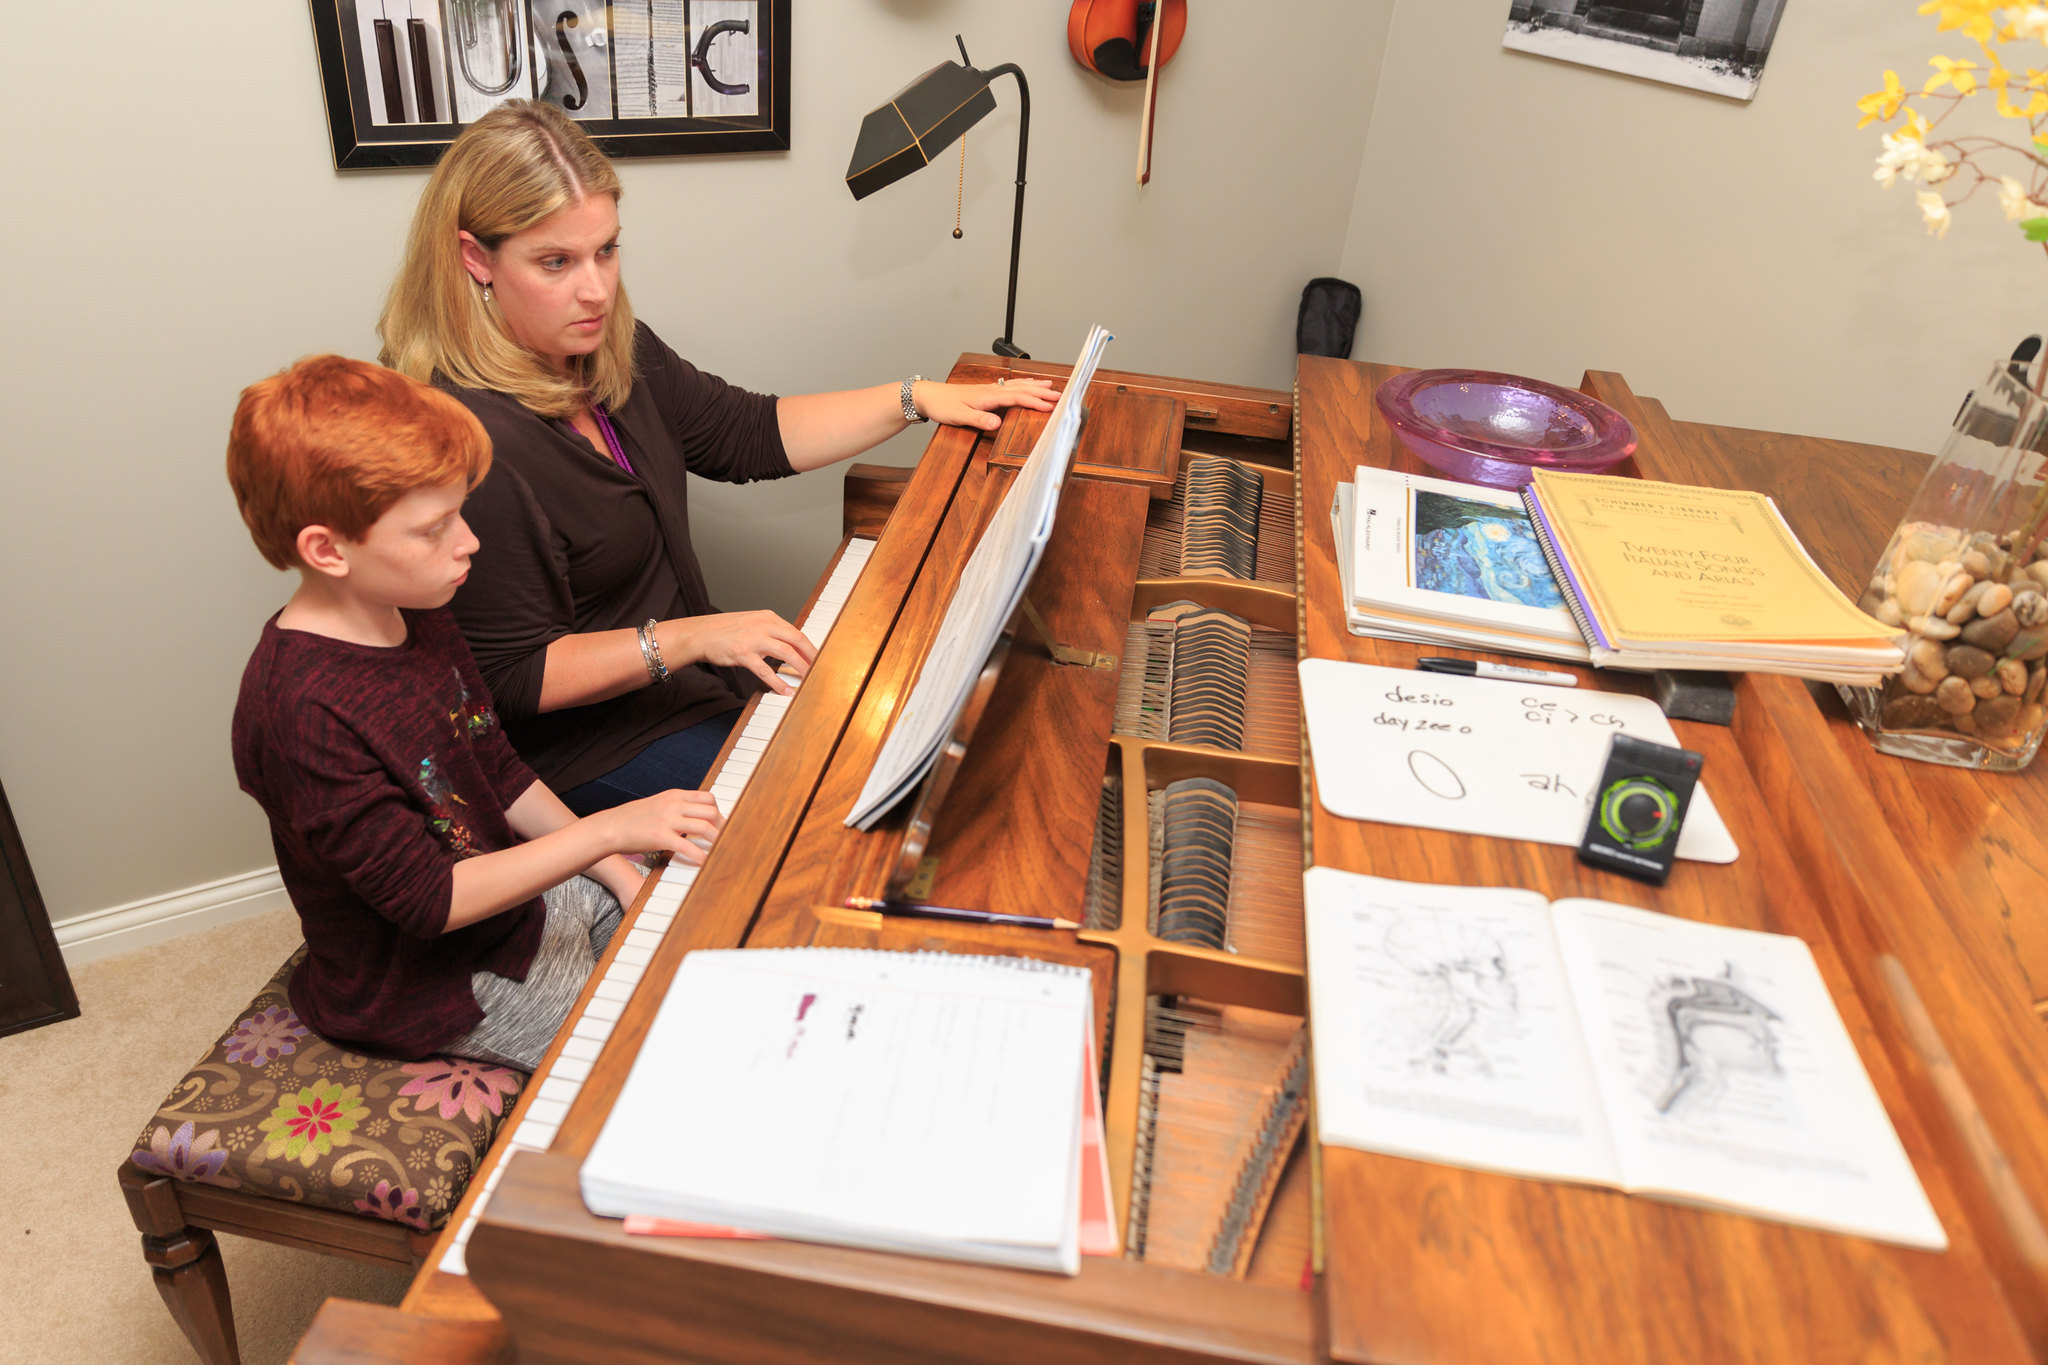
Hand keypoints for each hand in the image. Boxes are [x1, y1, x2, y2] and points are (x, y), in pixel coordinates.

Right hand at [593, 788, 725, 865]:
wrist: (610, 827)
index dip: (719, 812)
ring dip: (716, 841)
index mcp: (674, 795)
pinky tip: (704, 863)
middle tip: (723, 839)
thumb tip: (695, 815)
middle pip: (711, 811)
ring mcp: (667, 820)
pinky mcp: (660, 837)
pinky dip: (700, 856)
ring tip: (719, 851)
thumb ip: (677, 806)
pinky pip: (688, 846)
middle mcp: (673, 804)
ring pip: (704, 827)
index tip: (721, 824)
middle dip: (722, 826)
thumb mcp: (658, 804)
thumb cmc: (633, 819)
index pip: (708, 798)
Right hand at [663, 610, 816, 694]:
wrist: (699, 634)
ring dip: (801, 668)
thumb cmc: (725, 631)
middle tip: (821, 670)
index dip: (811, 647)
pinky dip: (778, 682)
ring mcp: (753, 639)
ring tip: (809, 680)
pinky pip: (765, 670)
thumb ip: (771, 631)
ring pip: (786, 653)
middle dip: (812, 657)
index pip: (797, 632)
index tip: (819, 660)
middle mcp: (763, 625)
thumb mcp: (751, 623)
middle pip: (797, 640)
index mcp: (768, 617)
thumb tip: (790, 645)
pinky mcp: (742, 654)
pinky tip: (786, 691)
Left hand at [912, 378, 1059, 431]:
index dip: (1036, 401)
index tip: (1052, 406)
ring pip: (1016, 385)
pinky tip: (1023, 384)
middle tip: (1060, 395)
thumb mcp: (959, 416)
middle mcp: (991, 390)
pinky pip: (1009, 386)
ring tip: (1049, 386)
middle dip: (1041, 392)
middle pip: (1022, 389)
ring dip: (1034, 386)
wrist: (927, 396)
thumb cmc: (942, 405)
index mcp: (988, 396)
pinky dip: (1021, 384)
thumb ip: (979, 419)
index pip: (1018, 397)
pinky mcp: (985, 391)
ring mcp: (989, 389)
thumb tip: (997, 422)